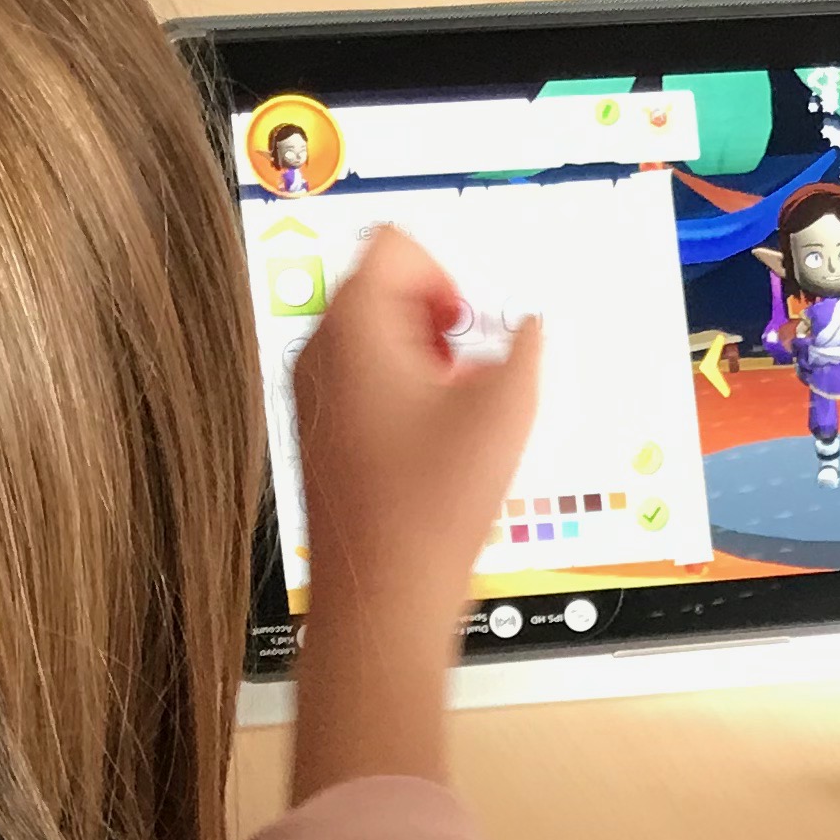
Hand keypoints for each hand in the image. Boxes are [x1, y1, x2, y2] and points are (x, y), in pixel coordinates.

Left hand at [287, 229, 543, 799]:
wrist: (382, 596)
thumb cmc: (426, 510)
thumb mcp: (505, 409)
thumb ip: (525, 345)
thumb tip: (526, 327)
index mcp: (353, 329)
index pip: (395, 244)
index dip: (449, 274)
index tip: (473, 323)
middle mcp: (319, 354)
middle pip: (383, 288)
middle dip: (440, 320)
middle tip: (471, 371)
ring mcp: (313, 395)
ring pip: (376, 339)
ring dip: (427, 360)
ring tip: (456, 414)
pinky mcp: (322, 433)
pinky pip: (366, 383)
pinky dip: (406, 396)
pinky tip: (435, 446)